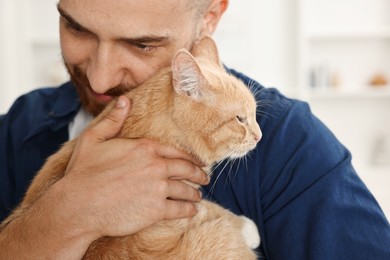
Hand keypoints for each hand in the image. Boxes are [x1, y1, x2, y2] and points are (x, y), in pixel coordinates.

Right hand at [60, 96, 208, 237]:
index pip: (176, 152)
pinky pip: (180, 209)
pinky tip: (192, 211)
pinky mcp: (156, 210)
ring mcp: (158, 188)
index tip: (197, 162)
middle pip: (186, 169)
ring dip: (195, 193)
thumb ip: (113, 120)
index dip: (190, 158)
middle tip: (205, 178)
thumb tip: (125, 100)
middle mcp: (156, 166)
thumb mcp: (93, 139)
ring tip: (198, 196)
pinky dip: (189, 210)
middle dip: (198, 174)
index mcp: (144, 148)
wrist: (77, 206)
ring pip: (186, 190)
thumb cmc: (82, 173)